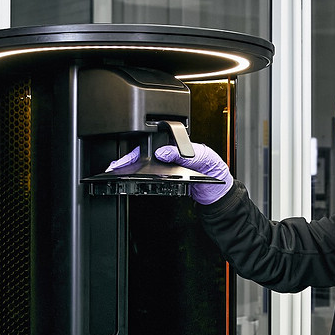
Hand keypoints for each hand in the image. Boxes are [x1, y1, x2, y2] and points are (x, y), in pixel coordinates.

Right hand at [106, 144, 232, 204]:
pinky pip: (151, 180)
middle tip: (114, 167)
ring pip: (145, 168)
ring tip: (118, 173)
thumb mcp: (204, 157)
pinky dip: (140, 181)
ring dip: (131, 169)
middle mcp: (171, 156)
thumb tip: (164, 152)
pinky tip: (132, 182)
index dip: (139, 148)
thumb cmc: (215, 170)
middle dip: (128, 159)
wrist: (219, 192)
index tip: (127, 156)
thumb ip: (186, 154)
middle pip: (145, 155)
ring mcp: (168, 169)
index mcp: (179, 146)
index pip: (156, 143)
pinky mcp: (168, 182)